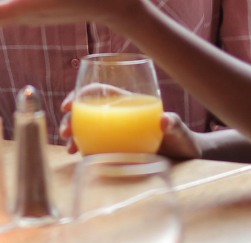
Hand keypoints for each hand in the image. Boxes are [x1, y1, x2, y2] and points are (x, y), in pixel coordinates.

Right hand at [54, 89, 200, 159]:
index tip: (69, 105)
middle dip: (71, 118)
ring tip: (70, 149)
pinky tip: (79, 157)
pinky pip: (95, 146)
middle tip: (65, 133)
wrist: (185, 159)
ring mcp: (116, 133)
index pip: (101, 91)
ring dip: (74, 135)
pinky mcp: (116, 150)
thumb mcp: (179, 131)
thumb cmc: (182, 139)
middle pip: (88, 110)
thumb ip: (174, 125)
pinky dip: (84, 149)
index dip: (83, 94)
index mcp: (130, 104)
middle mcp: (120, 116)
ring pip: (87, 128)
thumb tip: (165, 120)